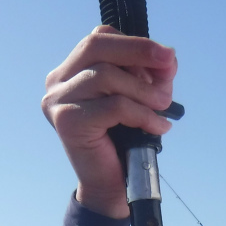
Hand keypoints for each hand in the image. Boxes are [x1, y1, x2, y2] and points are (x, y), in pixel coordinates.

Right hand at [42, 26, 177, 218]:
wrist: (111, 188)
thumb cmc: (124, 142)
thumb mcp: (140, 99)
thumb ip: (150, 75)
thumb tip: (167, 57)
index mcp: (69, 71)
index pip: (99, 38)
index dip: (135, 44)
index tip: (165, 58)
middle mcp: (57, 82)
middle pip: (97, 46)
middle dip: (139, 51)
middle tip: (169, 63)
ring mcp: (58, 101)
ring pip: (106, 76)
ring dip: (144, 90)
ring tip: (163, 107)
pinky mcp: (68, 121)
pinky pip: (114, 106)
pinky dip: (142, 114)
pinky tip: (158, 127)